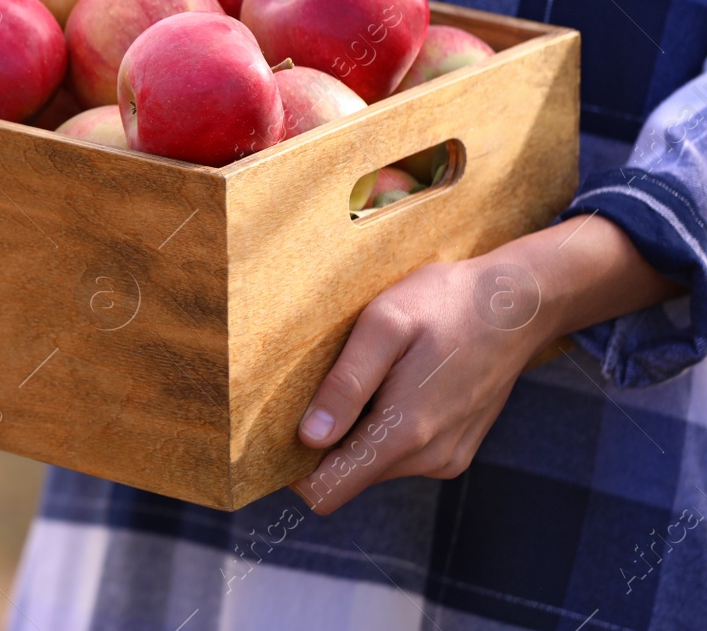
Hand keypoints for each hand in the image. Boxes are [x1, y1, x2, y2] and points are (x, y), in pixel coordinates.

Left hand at [289, 214, 679, 514]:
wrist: (519, 304)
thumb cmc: (445, 303)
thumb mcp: (384, 325)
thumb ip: (346, 386)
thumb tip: (309, 439)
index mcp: (405, 432)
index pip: (327, 492)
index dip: (293, 473)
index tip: (276, 435)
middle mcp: (428, 459)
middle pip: (347, 477)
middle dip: (324, 445)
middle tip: (320, 388)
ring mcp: (446, 458)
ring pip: (373, 465)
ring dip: (357, 432)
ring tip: (367, 378)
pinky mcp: (457, 449)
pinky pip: (402, 453)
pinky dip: (386, 427)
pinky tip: (395, 383)